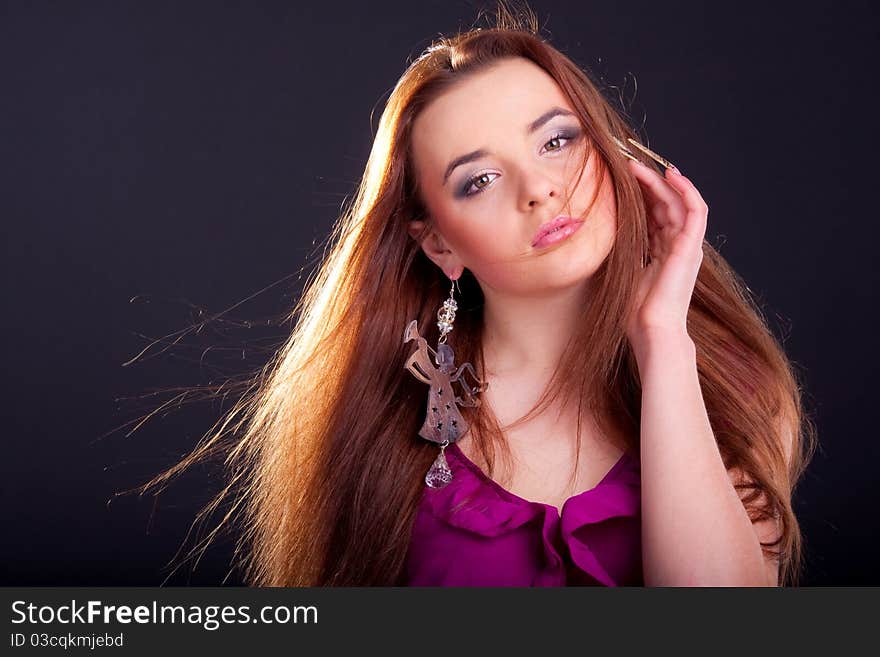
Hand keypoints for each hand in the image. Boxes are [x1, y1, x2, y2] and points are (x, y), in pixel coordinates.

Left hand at [625, 159, 708, 351]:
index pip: (651, 213)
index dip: (637, 194)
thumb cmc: (633, 311)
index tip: (617, 178)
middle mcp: (676, 246)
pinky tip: (671, 174)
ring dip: (659, 180)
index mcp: (660, 252)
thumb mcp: (620, 271)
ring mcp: (686, 245)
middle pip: (663, 203)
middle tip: (625, 164)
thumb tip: (594, 230)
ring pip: (677, 201)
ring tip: (638, 165)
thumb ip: (617, 249)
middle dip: (645, 181)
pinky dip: (686, 189)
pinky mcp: (691, 246)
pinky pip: (695, 209)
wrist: (651, 330)